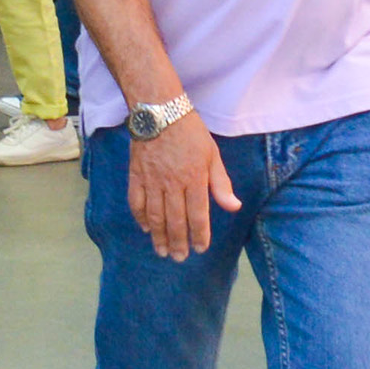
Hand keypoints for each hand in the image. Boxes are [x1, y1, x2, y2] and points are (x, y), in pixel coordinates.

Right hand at [126, 112, 240, 260]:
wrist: (160, 110)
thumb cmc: (191, 132)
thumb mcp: (212, 154)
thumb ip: (221, 183)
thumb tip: (234, 207)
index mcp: (195, 178)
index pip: (198, 215)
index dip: (200, 235)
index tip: (200, 249)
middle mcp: (172, 182)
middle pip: (175, 220)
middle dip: (178, 243)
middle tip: (179, 258)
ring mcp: (152, 180)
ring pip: (154, 216)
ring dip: (159, 237)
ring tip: (162, 251)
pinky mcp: (136, 175)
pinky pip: (136, 202)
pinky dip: (140, 218)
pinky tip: (146, 229)